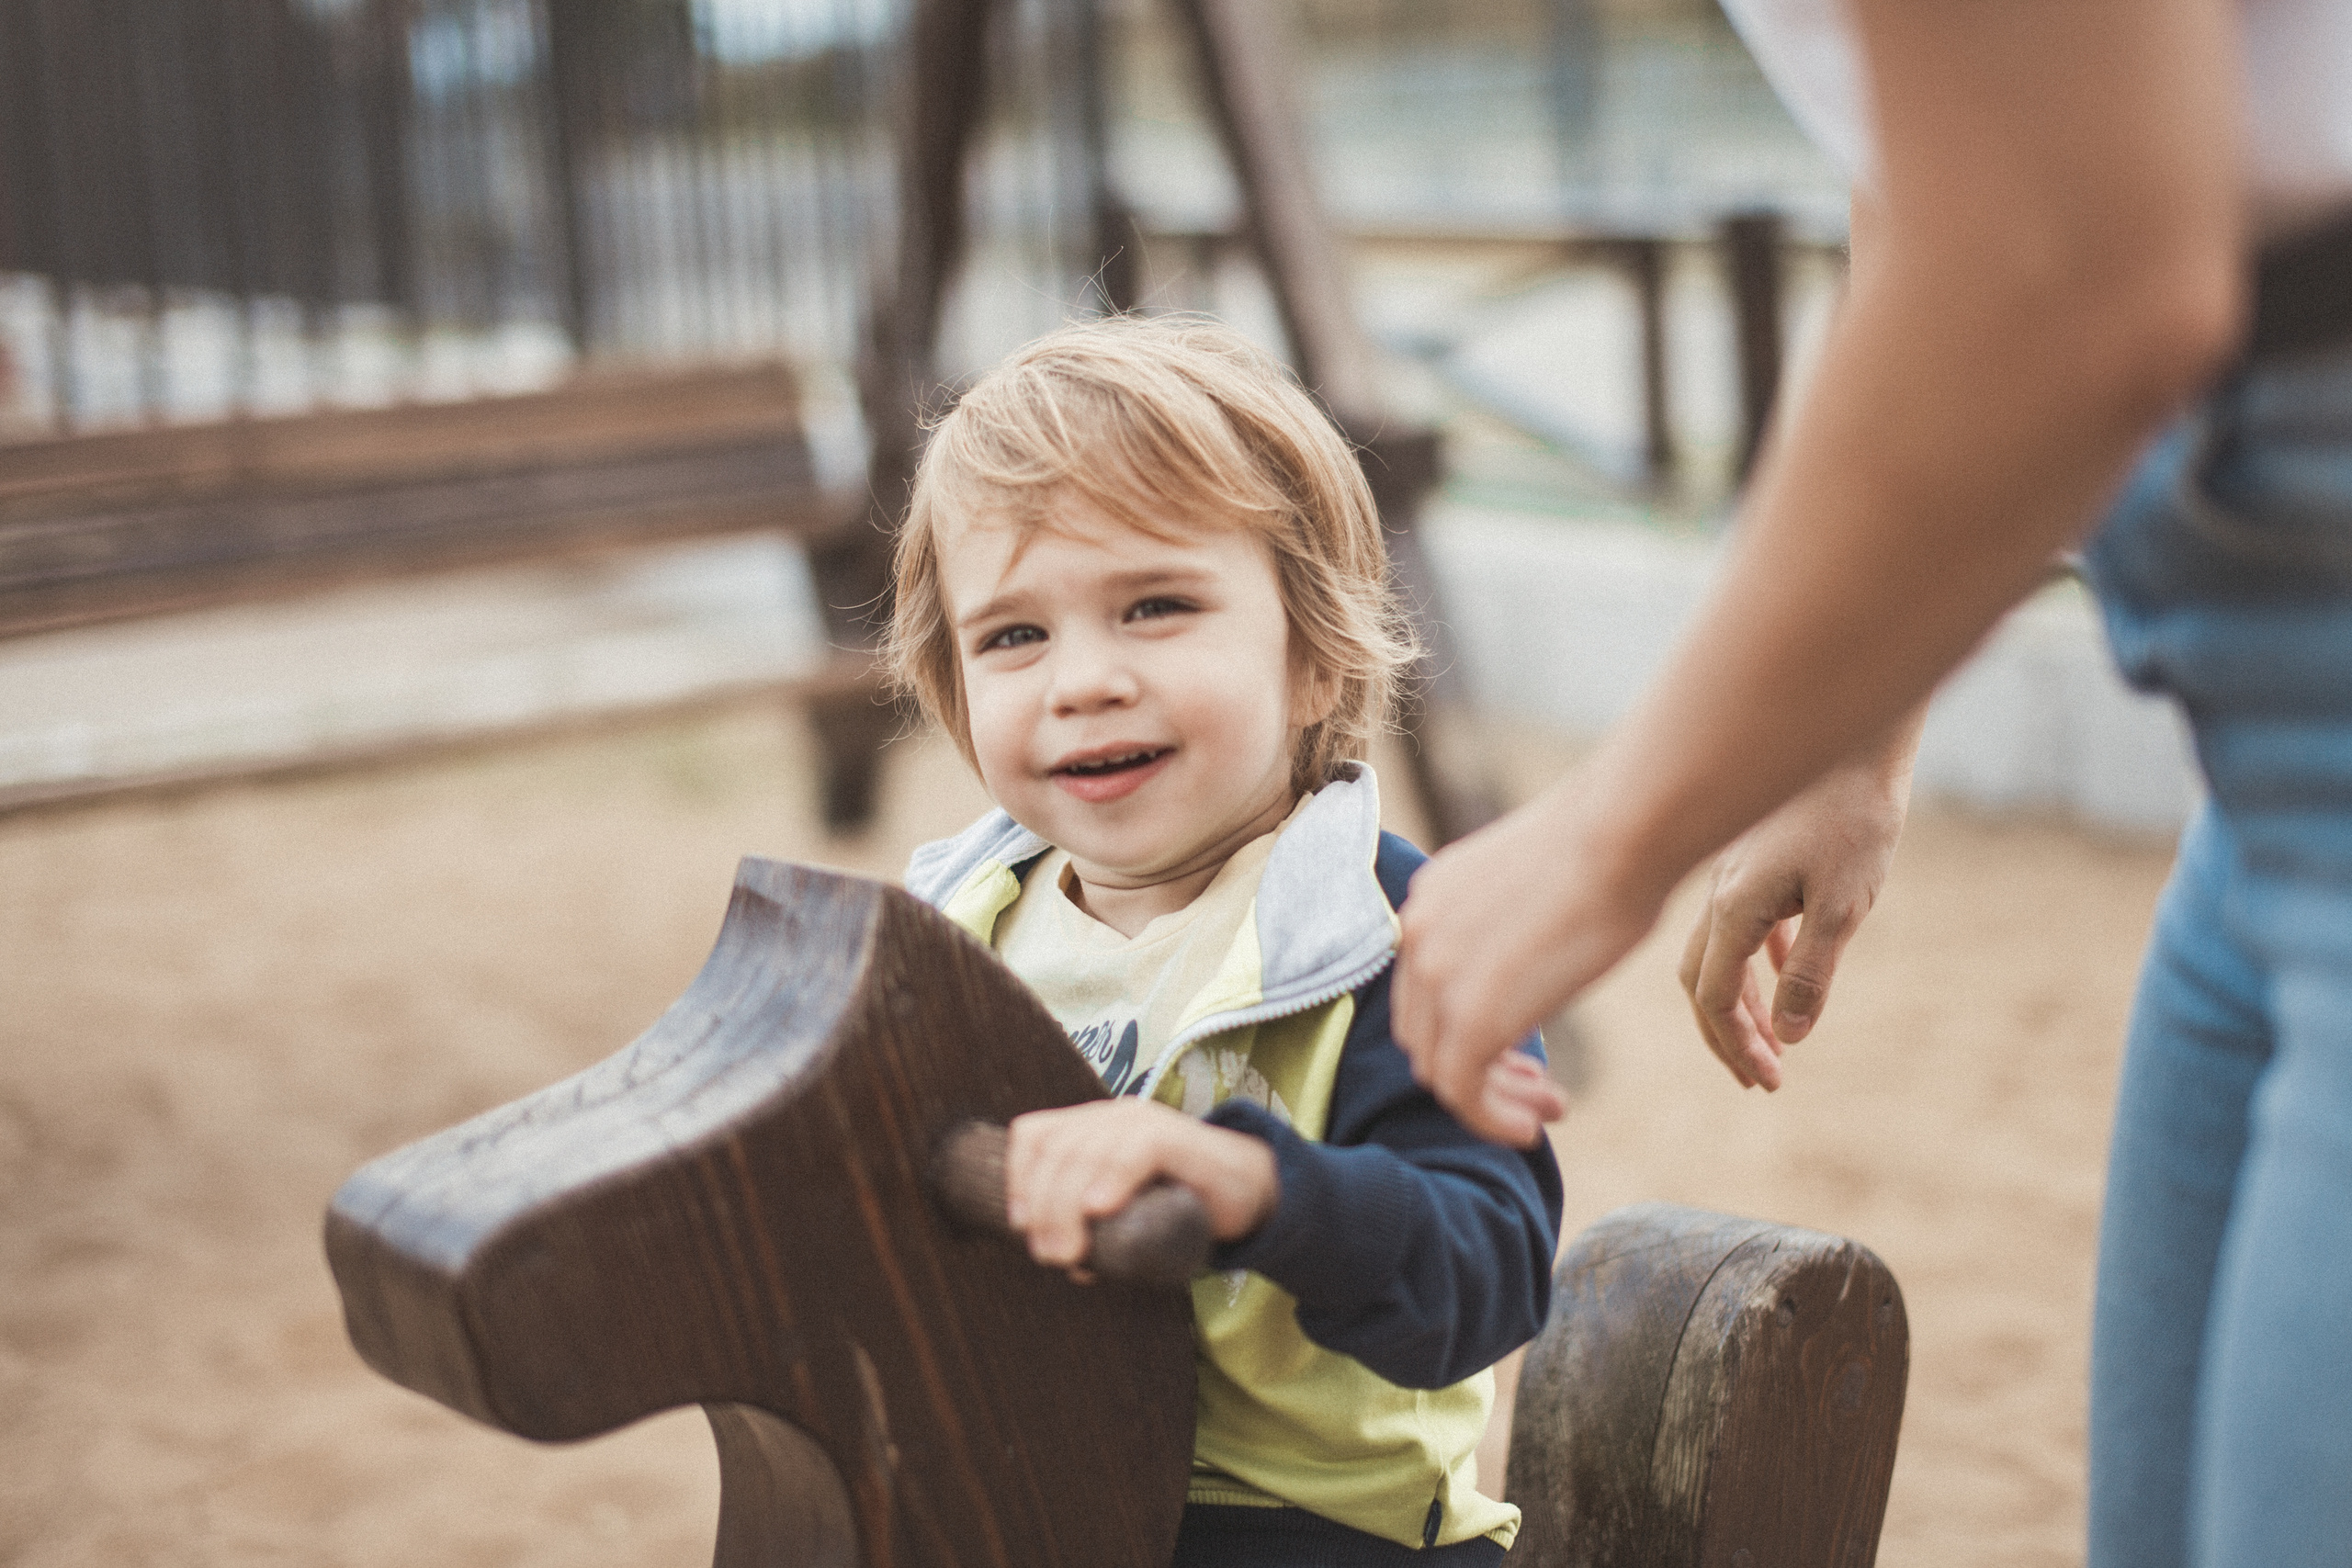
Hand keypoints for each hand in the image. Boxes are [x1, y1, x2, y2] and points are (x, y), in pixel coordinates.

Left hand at [1004, 1099, 1276, 1280]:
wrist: (1251, 1191)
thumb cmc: (1182, 1203)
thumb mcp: (1126, 1214)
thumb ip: (1093, 1229)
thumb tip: (1062, 1262)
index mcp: (1092, 1125)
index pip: (1034, 1136)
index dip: (1019, 1179)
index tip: (1023, 1227)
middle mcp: (1113, 1116)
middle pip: (1056, 1150)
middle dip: (1043, 1206)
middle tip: (1051, 1255)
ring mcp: (1145, 1122)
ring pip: (1086, 1152)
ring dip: (1067, 1205)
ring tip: (1070, 1250)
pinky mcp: (1176, 1137)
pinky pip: (1135, 1151)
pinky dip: (1112, 1178)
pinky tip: (1100, 1209)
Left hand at [1393, 781, 1661, 1144]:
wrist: (1624, 832)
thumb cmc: (1613, 847)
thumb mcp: (1541, 888)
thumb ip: (1516, 929)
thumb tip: (1541, 955)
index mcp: (1432, 898)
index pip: (1426, 988)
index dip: (1466, 1030)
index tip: (1523, 1056)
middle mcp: (1418, 934)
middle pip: (1424, 1031)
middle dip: (1477, 1070)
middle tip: (1536, 1087)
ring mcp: (1434, 975)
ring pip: (1439, 1068)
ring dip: (1491, 1102)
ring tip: (1544, 1112)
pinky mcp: (1467, 1015)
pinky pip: (1462, 1092)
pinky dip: (1492, 1120)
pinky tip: (1532, 1129)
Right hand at [1678, 747, 1909, 1089]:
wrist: (1856, 742)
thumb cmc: (1853, 818)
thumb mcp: (1842, 905)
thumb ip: (1810, 972)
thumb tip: (1790, 1037)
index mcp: (1733, 909)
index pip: (1715, 997)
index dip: (1738, 1046)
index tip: (1770, 1081)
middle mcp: (1720, 894)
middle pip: (1704, 982)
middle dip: (1727, 1036)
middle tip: (1761, 1079)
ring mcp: (1734, 875)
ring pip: (1719, 953)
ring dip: (1741, 1002)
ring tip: (1772, 1040)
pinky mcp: (1757, 860)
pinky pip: (1743, 924)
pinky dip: (1757, 961)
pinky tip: (1782, 973)